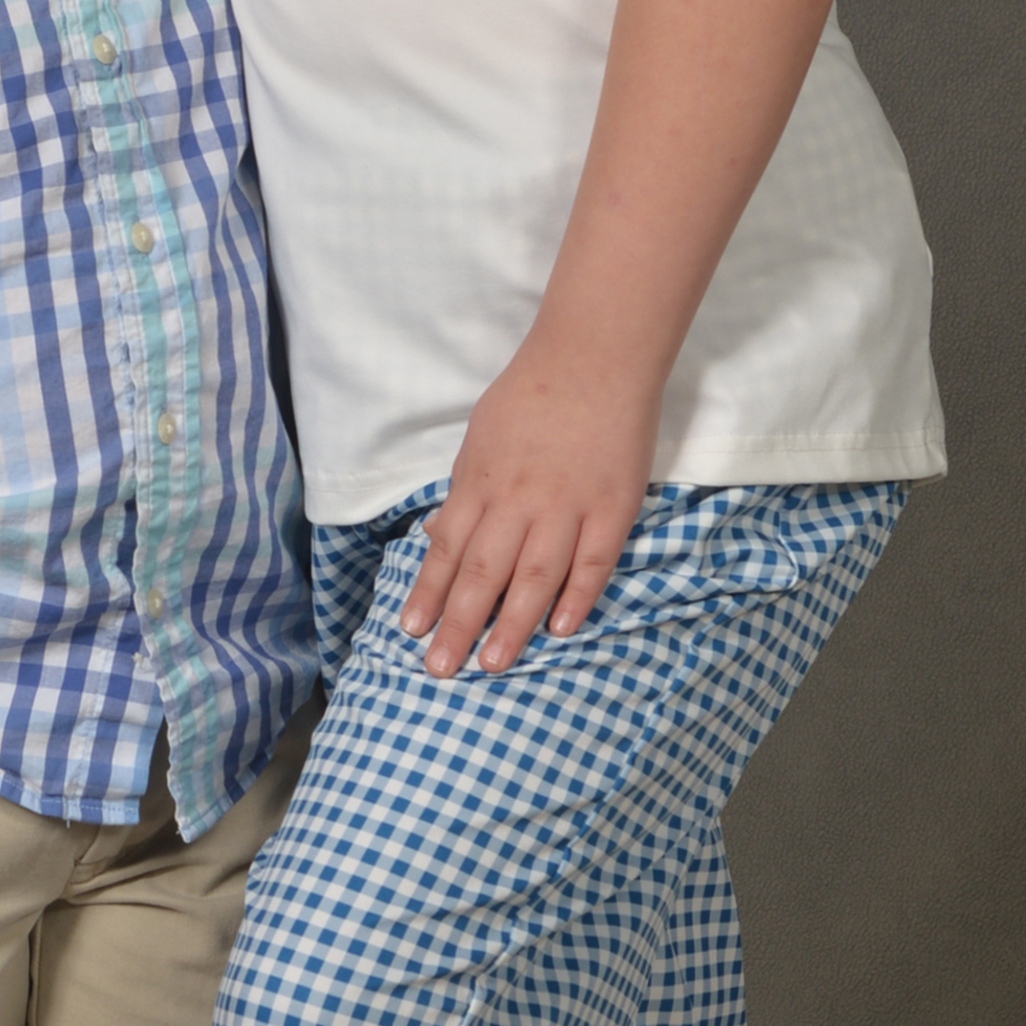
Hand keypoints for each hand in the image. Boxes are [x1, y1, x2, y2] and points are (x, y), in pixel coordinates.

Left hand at [399, 344, 655, 678]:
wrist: (595, 356)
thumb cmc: (532, 393)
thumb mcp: (480, 437)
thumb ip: (464, 491)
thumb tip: (440, 536)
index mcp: (481, 482)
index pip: (448, 549)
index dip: (429, 593)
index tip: (412, 630)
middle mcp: (519, 500)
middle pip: (483, 572)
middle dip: (458, 624)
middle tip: (440, 669)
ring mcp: (567, 506)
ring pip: (534, 576)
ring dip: (511, 624)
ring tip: (491, 664)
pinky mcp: (613, 507)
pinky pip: (593, 561)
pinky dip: (576, 597)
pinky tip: (559, 629)